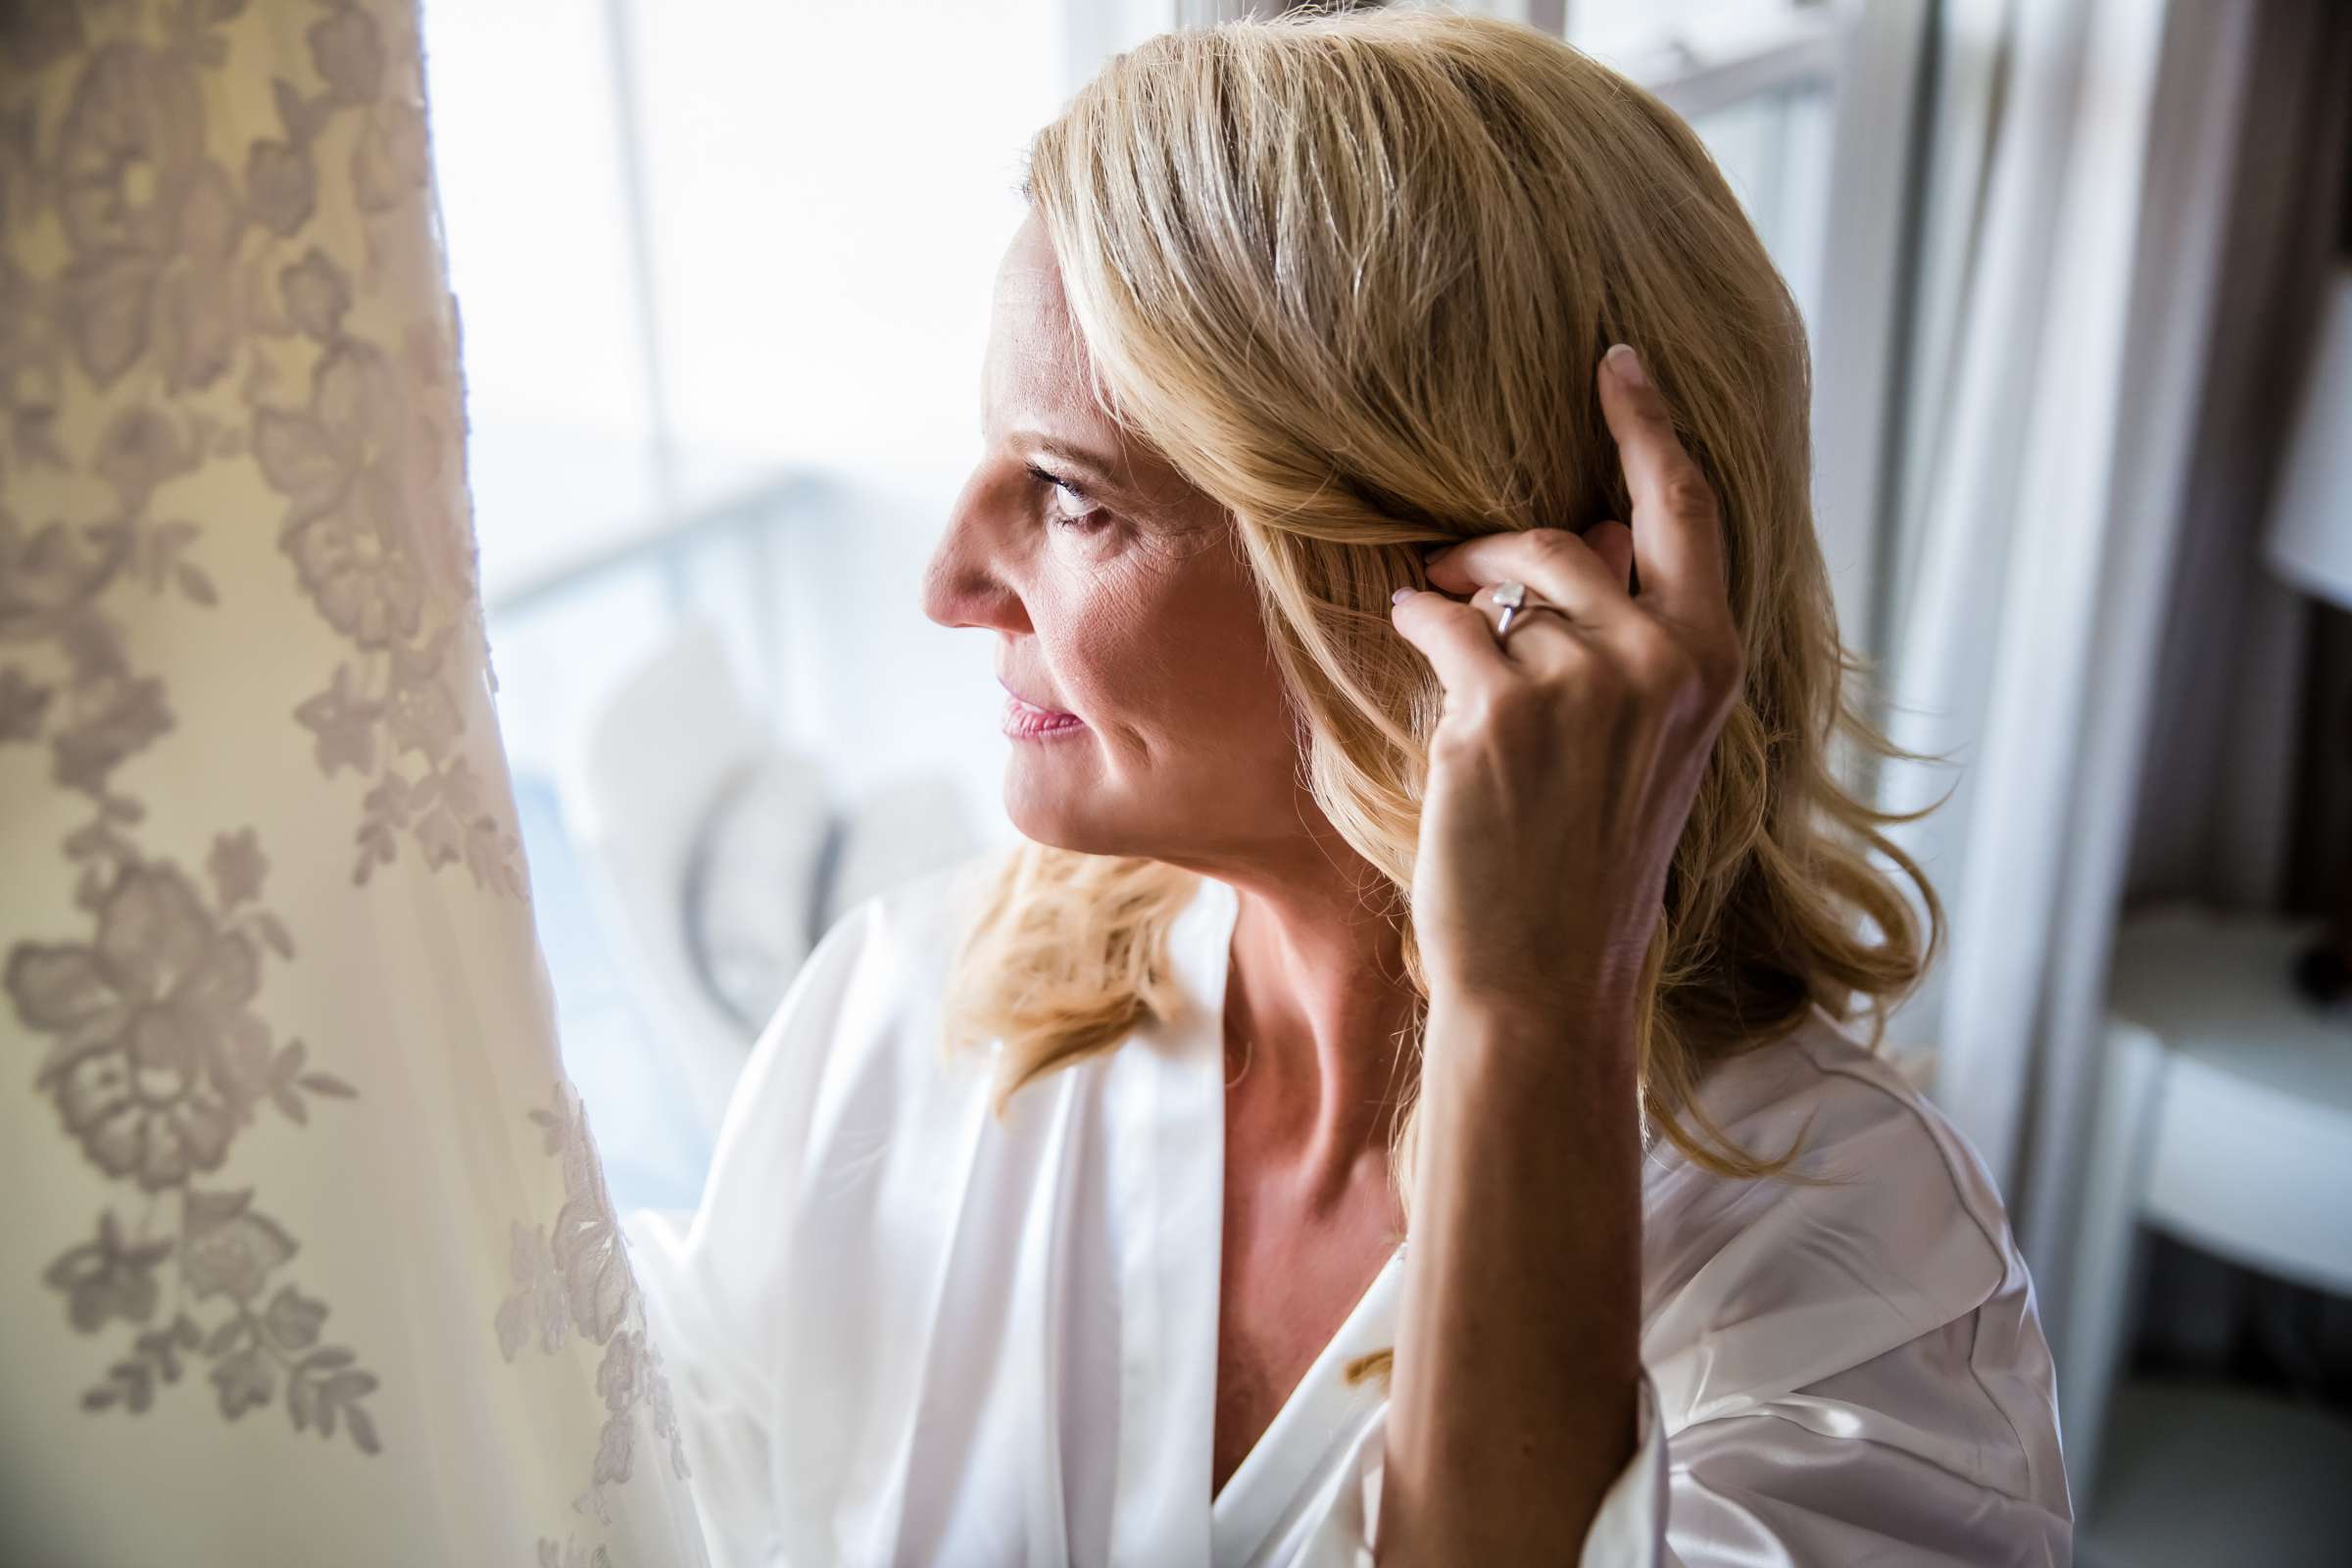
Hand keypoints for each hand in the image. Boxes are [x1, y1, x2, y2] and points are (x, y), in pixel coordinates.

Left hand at [1387, 344, 1744, 1023]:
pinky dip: (1416, 621)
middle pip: (1568, 534)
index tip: (1615, 356)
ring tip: (1433, 623)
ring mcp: (1582, 681)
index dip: (1647, 423)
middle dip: (1499, 542)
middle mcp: (1660, 657)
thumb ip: (1633, 634)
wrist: (1549, 967)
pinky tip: (1408, 635)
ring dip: (1453, 592)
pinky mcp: (1497, 709)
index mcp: (1711, 659)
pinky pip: (1439, 622)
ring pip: (1499, 584)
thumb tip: (1583, 532)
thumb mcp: (1650, 736)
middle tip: (1456, 567)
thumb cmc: (1591, 852)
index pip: (1684, 508)